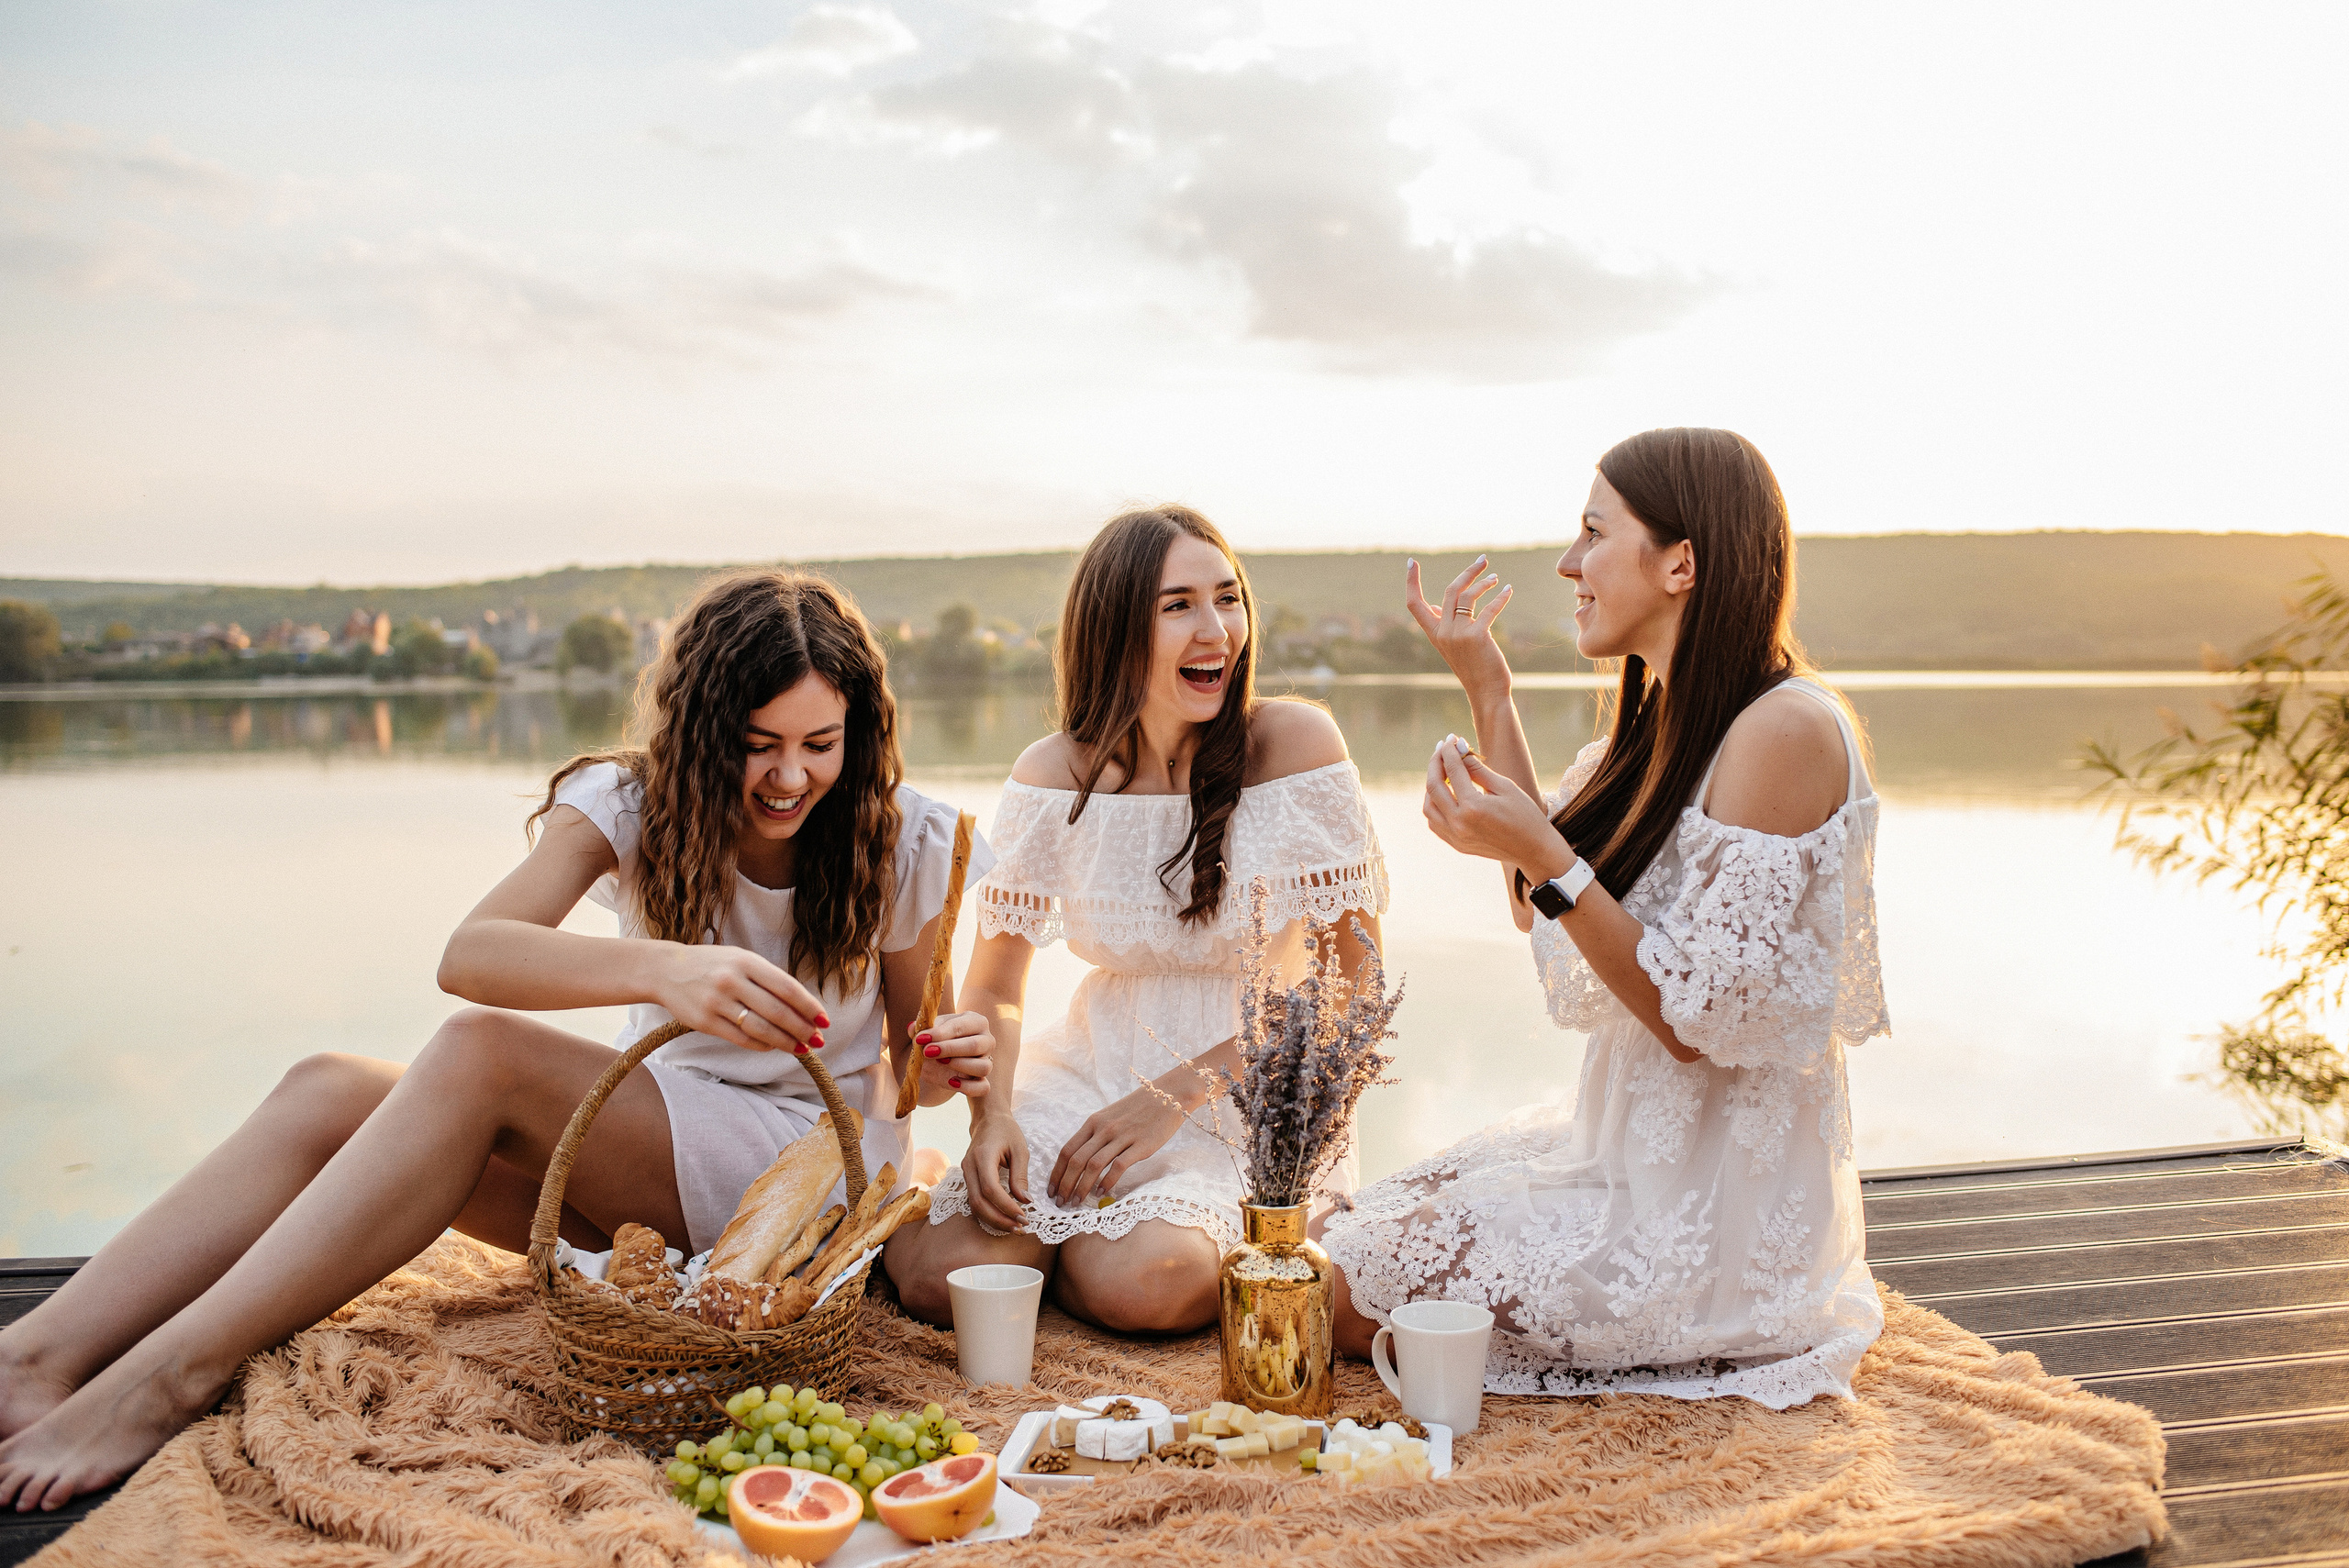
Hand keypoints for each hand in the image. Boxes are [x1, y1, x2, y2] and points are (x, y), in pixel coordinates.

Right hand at [655, 943, 826, 1053]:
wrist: (666, 970)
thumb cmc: (712, 965)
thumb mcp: (740, 959)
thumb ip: (767, 978)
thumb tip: (803, 1006)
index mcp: (746, 961)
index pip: (786, 987)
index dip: (809, 1006)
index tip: (824, 1020)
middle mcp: (732, 980)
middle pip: (777, 1011)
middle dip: (802, 1029)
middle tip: (818, 1040)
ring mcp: (717, 1002)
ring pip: (761, 1028)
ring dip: (786, 1042)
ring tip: (801, 1048)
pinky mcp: (705, 1022)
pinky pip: (741, 1038)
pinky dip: (762, 1045)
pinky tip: (773, 1046)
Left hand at [910, 1011, 993, 1104]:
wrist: (937, 1060)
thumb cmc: (937, 1039)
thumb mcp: (929, 1031)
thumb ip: (920, 1029)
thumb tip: (911, 1027)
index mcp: (976, 1022)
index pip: (961, 1026)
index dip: (940, 1033)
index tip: (920, 1038)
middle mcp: (986, 1041)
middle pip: (975, 1045)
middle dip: (949, 1049)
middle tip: (927, 1052)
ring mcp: (987, 1062)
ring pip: (984, 1067)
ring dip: (960, 1065)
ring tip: (940, 1062)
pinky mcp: (982, 1081)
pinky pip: (983, 1087)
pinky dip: (968, 1087)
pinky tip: (951, 1081)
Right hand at [964, 1113, 1032, 1231]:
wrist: (988, 1119)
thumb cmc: (1006, 1131)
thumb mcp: (1020, 1149)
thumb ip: (1020, 1176)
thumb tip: (1024, 1201)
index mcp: (982, 1156)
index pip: (990, 1189)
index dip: (1005, 1206)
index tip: (1024, 1216)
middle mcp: (969, 1166)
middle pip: (978, 1202)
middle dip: (999, 1219)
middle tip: (1020, 1228)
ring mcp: (966, 1173)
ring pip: (974, 1205)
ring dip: (993, 1220)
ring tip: (1014, 1227)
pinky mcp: (968, 1178)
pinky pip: (975, 1200)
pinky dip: (989, 1212)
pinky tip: (1004, 1218)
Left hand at [1048, 1088, 1185, 1206]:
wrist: (1168, 1095)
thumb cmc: (1138, 1108)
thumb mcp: (1110, 1116)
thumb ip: (1096, 1135)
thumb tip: (1080, 1161)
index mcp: (1093, 1122)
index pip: (1067, 1150)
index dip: (1056, 1173)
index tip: (1051, 1190)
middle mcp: (1104, 1129)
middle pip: (1076, 1161)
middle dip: (1065, 1185)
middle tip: (1061, 1203)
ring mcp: (1122, 1136)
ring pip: (1093, 1165)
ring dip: (1082, 1187)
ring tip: (1077, 1203)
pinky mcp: (1141, 1145)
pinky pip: (1118, 1166)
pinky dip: (1107, 1182)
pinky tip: (1103, 1193)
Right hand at [1404, 555, 1514, 702]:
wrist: (1487, 692)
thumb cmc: (1473, 666)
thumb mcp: (1452, 645)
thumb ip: (1443, 624)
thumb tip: (1437, 605)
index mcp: (1434, 633)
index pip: (1414, 604)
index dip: (1411, 581)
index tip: (1411, 561)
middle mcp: (1442, 632)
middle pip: (1450, 591)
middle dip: (1467, 572)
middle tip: (1483, 559)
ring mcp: (1458, 634)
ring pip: (1467, 596)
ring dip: (1483, 583)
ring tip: (1495, 578)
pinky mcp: (1477, 636)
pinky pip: (1489, 609)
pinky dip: (1500, 597)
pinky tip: (1508, 590)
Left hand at [1425, 736, 1574, 878]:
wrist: (1534, 849)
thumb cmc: (1525, 815)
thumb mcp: (1505, 787)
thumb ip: (1478, 769)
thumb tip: (1459, 750)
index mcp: (1473, 807)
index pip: (1453, 770)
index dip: (1449, 751)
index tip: (1451, 738)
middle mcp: (1459, 824)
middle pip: (1434, 786)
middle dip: (1436, 763)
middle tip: (1441, 749)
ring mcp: (1455, 837)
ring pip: (1428, 806)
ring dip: (1431, 785)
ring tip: (1442, 770)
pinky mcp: (1456, 845)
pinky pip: (1434, 822)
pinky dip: (1434, 805)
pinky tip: (1444, 794)